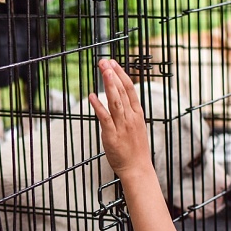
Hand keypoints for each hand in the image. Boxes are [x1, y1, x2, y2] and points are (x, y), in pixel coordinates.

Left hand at [88, 59, 152, 177]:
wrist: (138, 169)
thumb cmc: (135, 149)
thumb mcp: (135, 126)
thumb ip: (127, 112)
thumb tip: (119, 99)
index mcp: (137, 114)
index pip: (130, 89)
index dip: (121, 74)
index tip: (113, 63)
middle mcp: (131, 117)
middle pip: (122, 91)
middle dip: (113, 74)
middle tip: (105, 61)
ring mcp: (122, 126)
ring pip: (116, 101)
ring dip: (110, 85)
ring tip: (104, 71)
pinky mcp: (112, 135)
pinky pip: (105, 118)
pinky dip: (99, 106)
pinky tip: (92, 96)